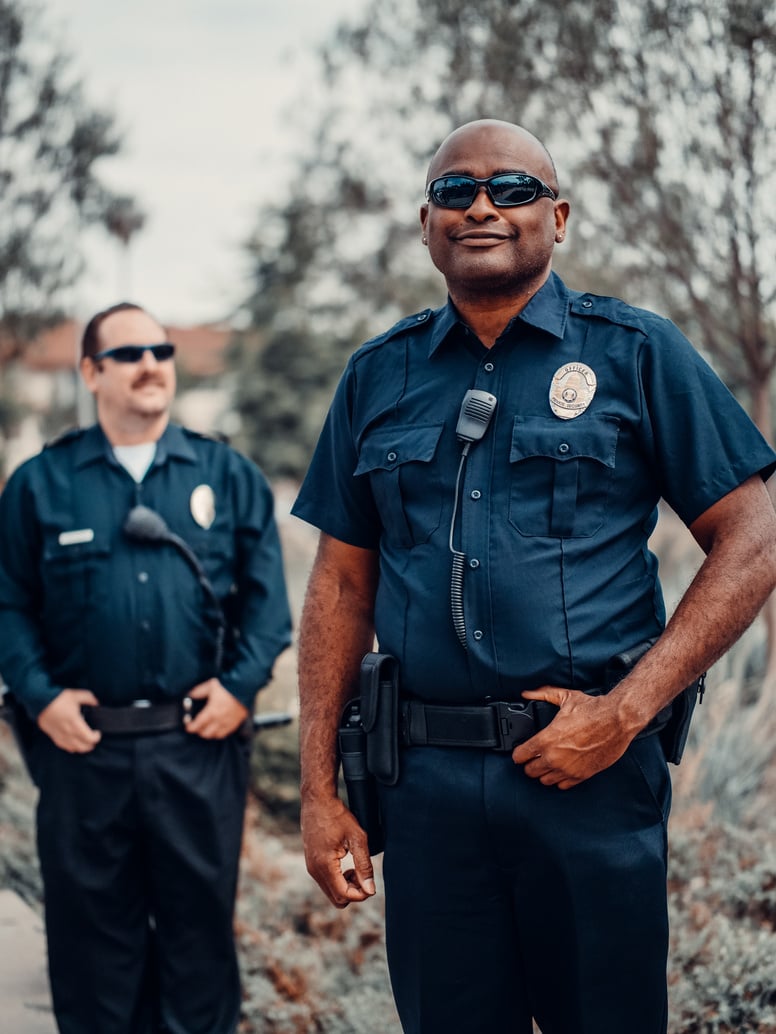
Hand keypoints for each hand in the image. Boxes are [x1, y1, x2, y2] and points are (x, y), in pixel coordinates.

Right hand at [37, 689, 101, 752]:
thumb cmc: (58, 698)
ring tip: (85, 742)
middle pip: (83, 747)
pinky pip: (63, 746)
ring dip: (81, 748)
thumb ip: (89, 699)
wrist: (39, 701)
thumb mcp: (77, 695)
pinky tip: (73, 745)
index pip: (89, 738)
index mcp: (75, 723)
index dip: (96, 737)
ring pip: (73, 749)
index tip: (98, 732)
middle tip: (93, 738)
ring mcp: (60, 736)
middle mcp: (68, 732)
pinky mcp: (53, 736)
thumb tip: (96, 703)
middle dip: (91, 744)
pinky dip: (71, 748)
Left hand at [184, 678, 249, 738]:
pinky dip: (219, 733)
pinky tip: (217, 729)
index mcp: (211, 711)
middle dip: (199, 731)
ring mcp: (228, 723)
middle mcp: (219, 720)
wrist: (244, 688)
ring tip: (206, 729)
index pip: (197, 725)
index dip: (191, 727)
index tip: (188, 726)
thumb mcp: (210, 686)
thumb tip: (190, 695)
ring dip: (209, 733)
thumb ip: (199, 692)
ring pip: (215, 735)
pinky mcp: (235, 723)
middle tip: (196, 726)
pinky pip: (225, 733)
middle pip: (205, 733)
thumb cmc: (227, 687)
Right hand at [301, 795, 375, 908]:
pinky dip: (338, 879)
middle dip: (353, 892)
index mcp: (324, 865)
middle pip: (336, 899)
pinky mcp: (311, 863)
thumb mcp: (356, 838)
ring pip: (331, 892)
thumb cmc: (337, 815)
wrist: (317, 800)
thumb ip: (364, 865)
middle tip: (363, 875)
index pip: (344, 895)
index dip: (361, 894)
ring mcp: (310, 867)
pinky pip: (326, 882)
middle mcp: (314, 870)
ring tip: (356, 868)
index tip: (371, 883)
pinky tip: (346, 865)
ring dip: (346, 886)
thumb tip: (370, 889)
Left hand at [511, 687, 633, 789]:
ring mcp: (568, 769)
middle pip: (530, 771)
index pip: (520, 756)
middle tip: (534, 757)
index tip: (521, 751)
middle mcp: (554, 758)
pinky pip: (563, 785)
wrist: (617, 721)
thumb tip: (527, 694)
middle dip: (530, 764)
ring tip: (547, 763)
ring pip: (545, 780)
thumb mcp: (565, 697)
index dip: (518, 753)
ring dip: (544, 772)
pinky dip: (560, 779)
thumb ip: (542, 694)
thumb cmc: (593, 710)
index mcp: (546, 740)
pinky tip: (561, 769)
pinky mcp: (582, 775)